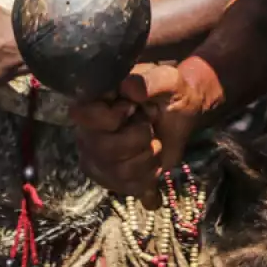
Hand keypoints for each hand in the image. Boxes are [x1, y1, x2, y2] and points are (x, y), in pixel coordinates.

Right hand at [70, 61, 212, 204]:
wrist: (182, 116)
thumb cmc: (170, 93)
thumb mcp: (169, 80)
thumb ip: (151, 81)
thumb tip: (131, 88)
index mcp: (95, 102)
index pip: (83, 116)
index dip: (112, 117)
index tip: (133, 108)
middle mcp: (88, 132)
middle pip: (103, 149)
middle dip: (138, 138)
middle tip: (149, 126)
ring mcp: (97, 159)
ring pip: (119, 171)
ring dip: (148, 156)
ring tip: (153, 142)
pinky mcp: (111, 180)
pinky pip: (130, 187)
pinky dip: (150, 175)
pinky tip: (152, 160)